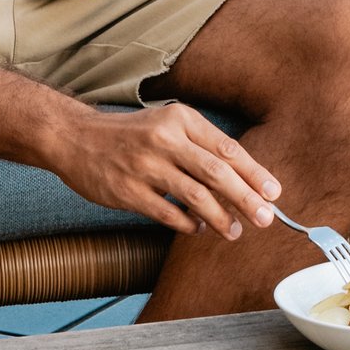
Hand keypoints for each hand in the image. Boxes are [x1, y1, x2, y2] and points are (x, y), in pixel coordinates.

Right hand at [56, 102, 282, 241]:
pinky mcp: (128, 191)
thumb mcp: (166, 124)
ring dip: (220, 217)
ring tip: (234, 232)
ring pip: (195, 196)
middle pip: (216, 172)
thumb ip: (199, 147)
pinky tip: (199, 229)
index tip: (274, 193)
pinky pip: (167, 213)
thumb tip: (242, 179)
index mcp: (180, 118)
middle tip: (266, 219)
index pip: (226, 148)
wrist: (75, 138)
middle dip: (246, 198)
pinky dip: (188, 224)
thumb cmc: (130, 135)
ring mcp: (145, 165)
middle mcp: (165, 138)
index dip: (253, 172)